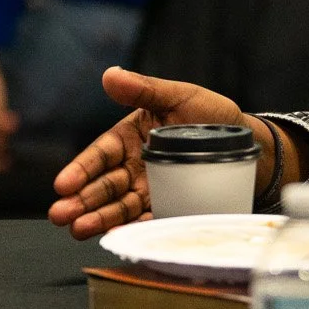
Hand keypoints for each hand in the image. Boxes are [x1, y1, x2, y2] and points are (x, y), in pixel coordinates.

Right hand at [49, 67, 245, 238]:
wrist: (249, 147)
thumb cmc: (212, 116)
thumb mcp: (180, 96)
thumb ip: (144, 89)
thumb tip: (110, 74)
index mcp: (131, 136)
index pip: (101, 154)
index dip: (81, 169)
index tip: (63, 184)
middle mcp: (136, 165)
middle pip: (103, 184)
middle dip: (80, 200)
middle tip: (59, 215)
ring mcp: (150, 189)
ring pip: (118, 205)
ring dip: (96, 218)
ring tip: (76, 230)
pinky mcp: (168, 208)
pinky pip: (146, 220)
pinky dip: (130, 227)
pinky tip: (114, 234)